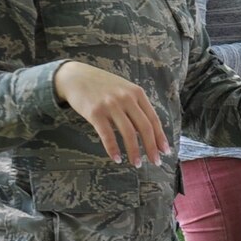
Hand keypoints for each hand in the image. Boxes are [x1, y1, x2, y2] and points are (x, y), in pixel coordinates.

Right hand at [54, 60, 169, 165]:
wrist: (76, 76)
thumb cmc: (103, 86)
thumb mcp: (124, 90)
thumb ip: (136, 107)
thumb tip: (148, 133)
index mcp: (137, 93)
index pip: (153, 119)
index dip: (160, 137)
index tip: (165, 151)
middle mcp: (126, 98)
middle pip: (144, 127)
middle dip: (152, 147)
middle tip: (156, 162)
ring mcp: (110, 105)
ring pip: (128, 133)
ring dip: (134, 151)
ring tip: (137, 164)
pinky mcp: (95, 112)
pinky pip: (107, 135)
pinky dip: (113, 149)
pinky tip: (116, 158)